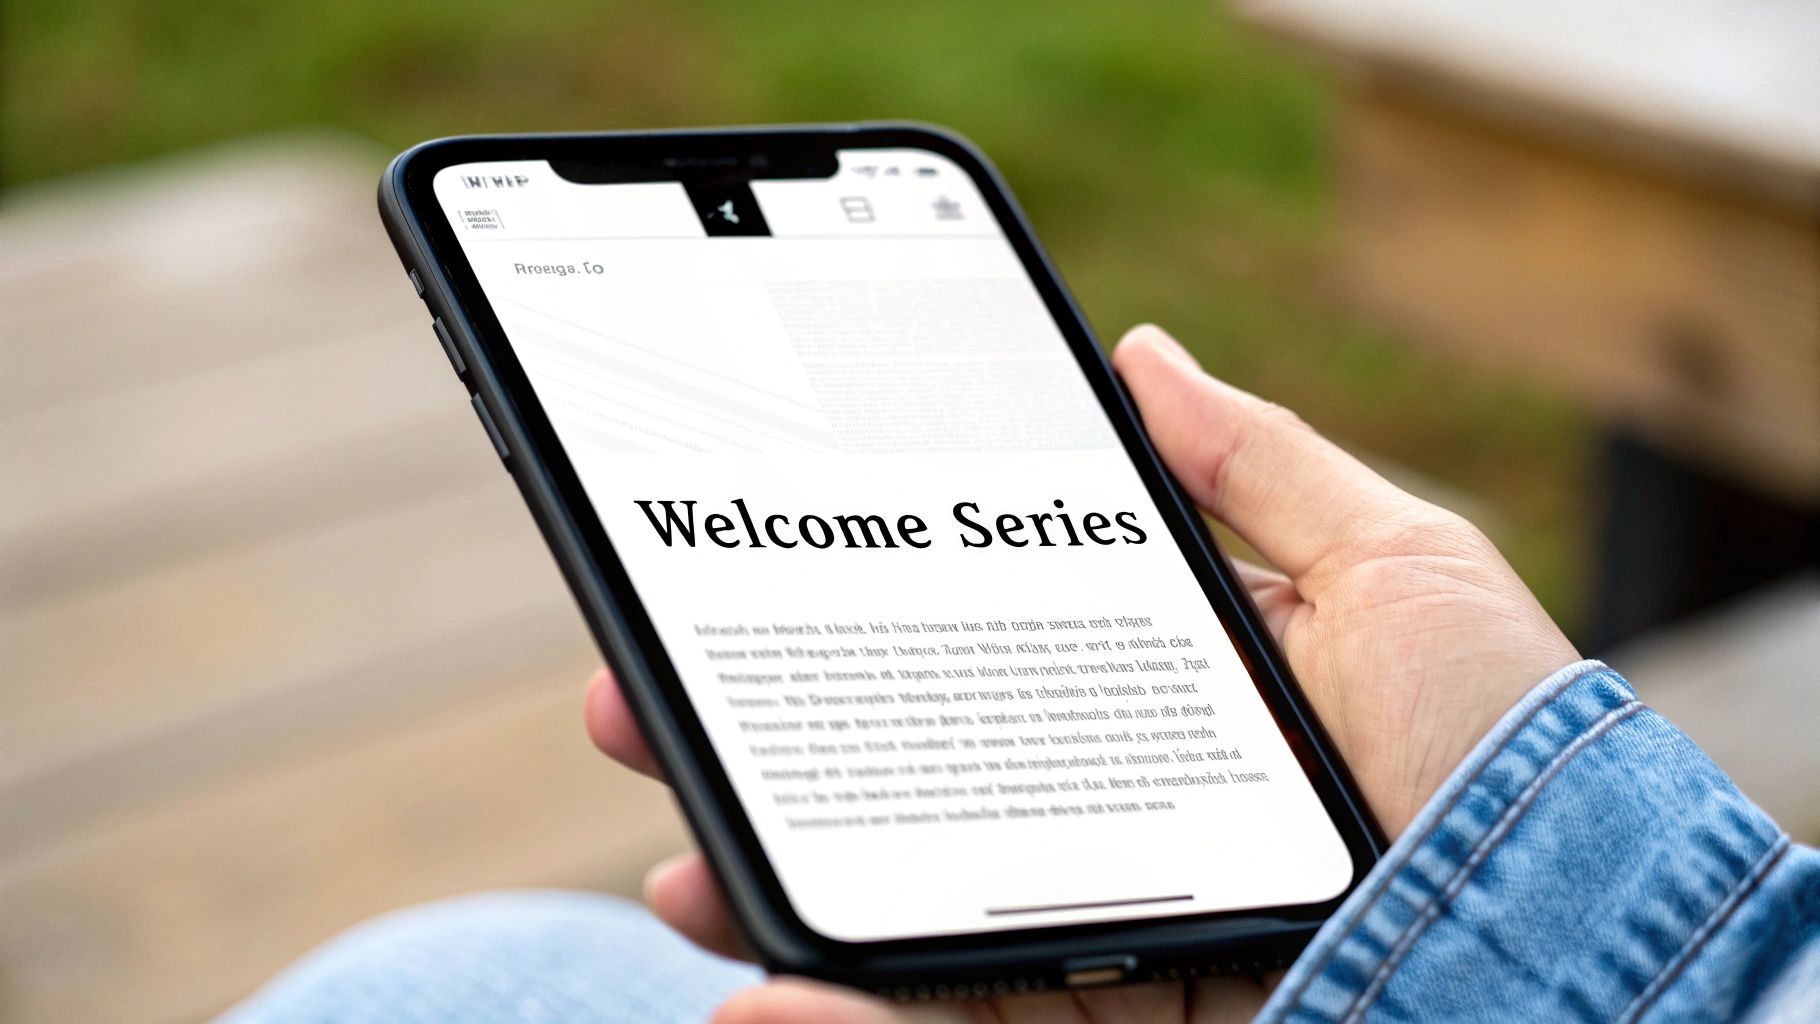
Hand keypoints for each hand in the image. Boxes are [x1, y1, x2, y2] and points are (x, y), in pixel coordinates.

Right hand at [585, 324, 1578, 1022]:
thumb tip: (1140, 355)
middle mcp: (1115, 838)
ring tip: (678, 872)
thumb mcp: (1396, 568)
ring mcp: (1104, 951)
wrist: (1587, 959)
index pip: (970, 680)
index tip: (752, 596)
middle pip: (905, 806)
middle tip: (649, 710)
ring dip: (773, 901)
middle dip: (767, 762)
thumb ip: (1258, 466)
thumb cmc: (1504, 753)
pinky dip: (844, 1019)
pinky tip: (753, 1000)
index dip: (859, 643)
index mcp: (1158, 724)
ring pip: (902, 931)